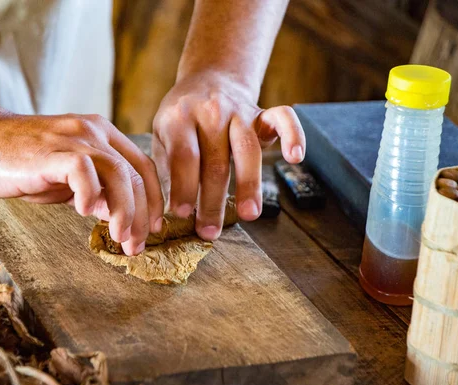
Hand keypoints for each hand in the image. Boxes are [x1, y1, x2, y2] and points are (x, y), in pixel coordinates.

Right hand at [0, 111, 163, 255]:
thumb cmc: (21, 163)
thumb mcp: (67, 180)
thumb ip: (95, 192)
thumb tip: (119, 215)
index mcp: (102, 135)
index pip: (143, 167)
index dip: (154, 200)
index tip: (152, 229)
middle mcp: (94, 132)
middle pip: (137, 174)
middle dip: (143, 215)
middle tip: (136, 246)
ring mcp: (73, 138)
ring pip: (119, 173)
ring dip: (125, 211)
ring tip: (120, 238)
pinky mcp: (51, 151)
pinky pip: (83, 170)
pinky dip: (90, 194)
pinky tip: (84, 213)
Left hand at [152, 72, 305, 240]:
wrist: (208, 79)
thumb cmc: (182, 120)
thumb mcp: (162, 135)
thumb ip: (165, 168)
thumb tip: (162, 215)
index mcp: (180, 117)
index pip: (184, 156)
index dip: (183, 186)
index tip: (181, 214)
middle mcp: (211, 111)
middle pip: (215, 161)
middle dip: (212, 201)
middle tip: (209, 231)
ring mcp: (239, 110)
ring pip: (247, 149)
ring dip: (249, 184)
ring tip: (250, 215)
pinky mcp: (262, 112)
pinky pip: (284, 118)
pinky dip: (294, 134)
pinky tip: (296, 157)